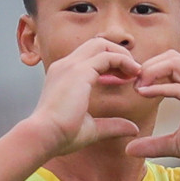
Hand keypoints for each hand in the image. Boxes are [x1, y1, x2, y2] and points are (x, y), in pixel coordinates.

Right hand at [21, 37, 144, 156]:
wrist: (44, 136)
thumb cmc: (61, 135)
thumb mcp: (92, 128)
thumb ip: (112, 125)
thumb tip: (133, 128)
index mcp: (63, 75)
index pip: (89, 56)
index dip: (110, 63)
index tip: (124, 79)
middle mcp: (65, 66)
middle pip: (97, 44)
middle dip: (118, 54)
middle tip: (133, 72)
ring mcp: (71, 66)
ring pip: (102, 45)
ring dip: (122, 55)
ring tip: (135, 71)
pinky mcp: (79, 71)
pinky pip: (107, 56)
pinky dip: (123, 61)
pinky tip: (132, 74)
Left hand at [128, 51, 179, 167]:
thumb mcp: (177, 145)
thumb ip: (154, 144)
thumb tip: (129, 149)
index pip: (169, 63)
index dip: (148, 70)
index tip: (133, 87)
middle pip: (169, 55)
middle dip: (147, 66)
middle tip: (133, 85)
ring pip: (174, 61)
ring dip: (152, 71)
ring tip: (138, 88)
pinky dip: (159, 87)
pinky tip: (144, 94)